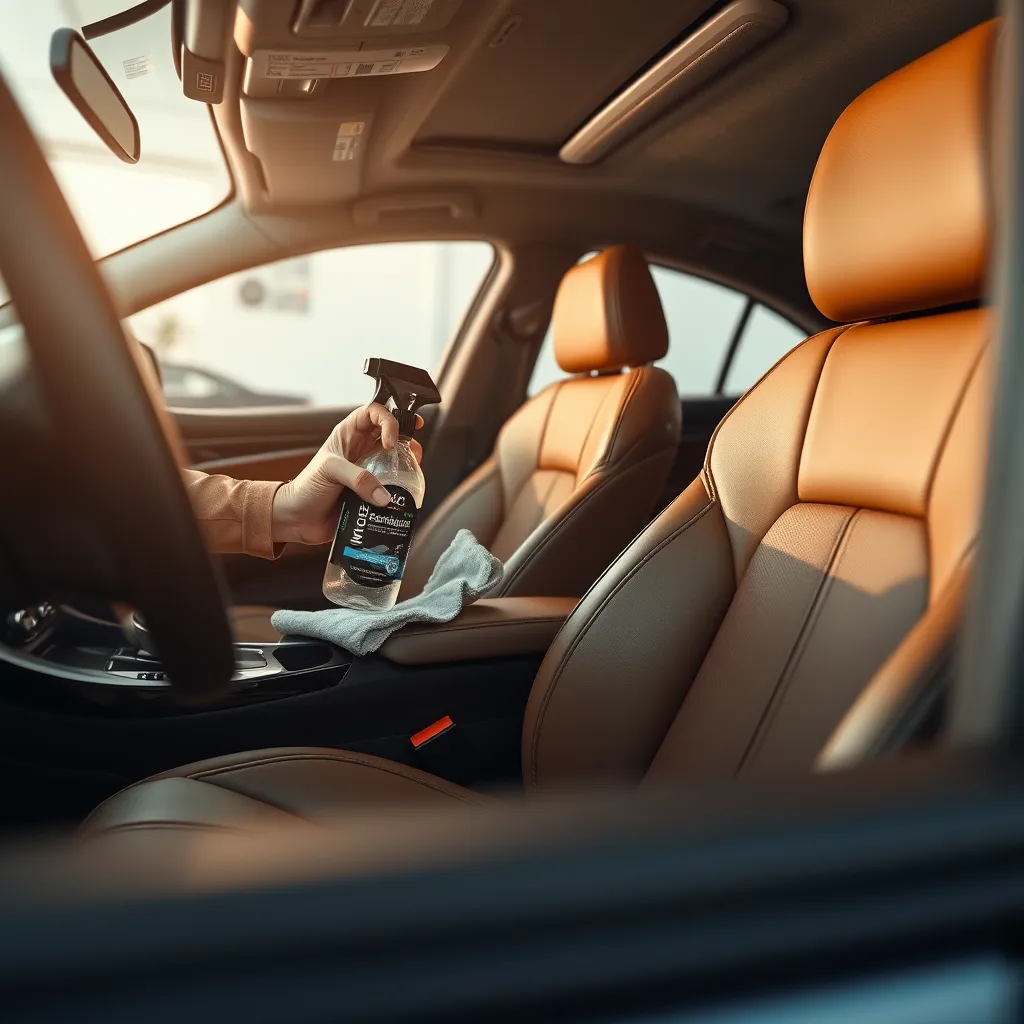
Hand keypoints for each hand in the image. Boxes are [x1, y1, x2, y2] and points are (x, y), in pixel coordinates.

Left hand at [271, 403, 422, 545]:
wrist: (298, 520)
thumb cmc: (306, 488)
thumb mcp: (329, 472)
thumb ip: (358, 479)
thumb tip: (384, 495)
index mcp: (349, 435)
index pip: (374, 413)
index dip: (387, 419)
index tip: (392, 440)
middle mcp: (362, 449)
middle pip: (392, 434)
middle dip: (407, 439)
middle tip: (413, 451)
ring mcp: (370, 471)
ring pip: (397, 460)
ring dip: (408, 464)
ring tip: (412, 472)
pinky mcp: (374, 492)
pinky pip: (394, 486)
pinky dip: (403, 488)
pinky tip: (405, 493)